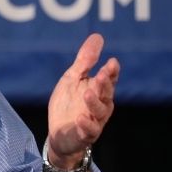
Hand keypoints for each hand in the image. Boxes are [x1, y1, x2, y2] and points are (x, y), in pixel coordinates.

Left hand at [46, 33, 119, 165]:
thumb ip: (85, 60)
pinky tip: (80, 118)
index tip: (112, 62)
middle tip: (102, 74)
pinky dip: (86, 124)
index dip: (111, 71)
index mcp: (99, 90)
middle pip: (106, 94)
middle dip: (104, 84)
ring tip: (87, 93)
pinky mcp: (85, 134)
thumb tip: (98, 36)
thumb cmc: (68, 104)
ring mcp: (95, 120)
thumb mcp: (72, 78)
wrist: (59, 133)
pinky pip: (90, 130)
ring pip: (99, 111)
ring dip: (94, 103)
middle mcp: (101, 105)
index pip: (109, 79)